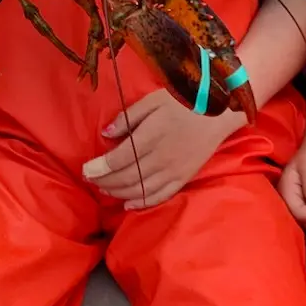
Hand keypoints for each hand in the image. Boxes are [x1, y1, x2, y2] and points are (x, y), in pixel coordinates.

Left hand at [81, 89, 238, 209]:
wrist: (219, 112)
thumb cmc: (183, 102)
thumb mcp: (153, 100)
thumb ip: (128, 117)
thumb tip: (106, 134)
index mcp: (151, 137)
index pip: (119, 159)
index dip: (100, 167)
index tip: (85, 170)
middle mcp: (161, 159)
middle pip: (126, 177)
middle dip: (105, 180)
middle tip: (91, 179)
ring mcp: (173, 171)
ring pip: (140, 189)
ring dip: (118, 192)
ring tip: (104, 189)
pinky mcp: (183, 178)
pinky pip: (160, 196)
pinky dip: (142, 202)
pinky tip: (128, 204)